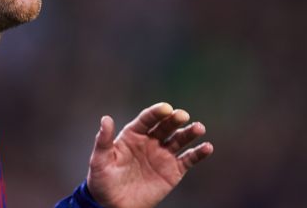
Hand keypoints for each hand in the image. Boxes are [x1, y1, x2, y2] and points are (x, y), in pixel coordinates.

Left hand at [85, 102, 212, 207]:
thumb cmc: (102, 180)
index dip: (156, 112)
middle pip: (165, 126)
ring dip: (189, 133)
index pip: (147, 119)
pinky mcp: (173, 170)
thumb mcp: (100, 160)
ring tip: (198, 128)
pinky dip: (198, 153)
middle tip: (182, 116)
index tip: (166, 108)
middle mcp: (150, 141)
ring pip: (179, 139)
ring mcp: (163, 155)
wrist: (113, 205)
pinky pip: (188, 159)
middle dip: (174, 119)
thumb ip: (104, 140)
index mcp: (133, 134)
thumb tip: (105, 118)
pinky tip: (207, 147)